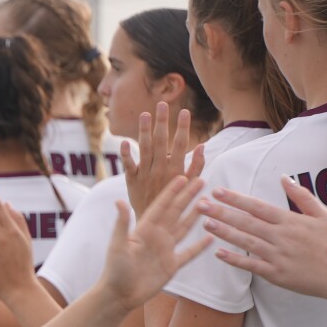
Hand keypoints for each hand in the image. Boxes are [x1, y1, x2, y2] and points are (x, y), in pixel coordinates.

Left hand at [99, 175, 210, 311]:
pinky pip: (189, 253)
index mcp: (144, 229)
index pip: (161, 206)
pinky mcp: (171, 266)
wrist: (119, 295)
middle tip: (201, 180)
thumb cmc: (114, 270)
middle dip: (188, 196)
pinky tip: (211, 236)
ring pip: (184, 228)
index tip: (182, 176)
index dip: (171, 191)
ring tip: (207, 201)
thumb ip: (121, 224)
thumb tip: (119, 201)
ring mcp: (165, 250)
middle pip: (176, 212)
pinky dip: (200, 246)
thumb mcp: (117, 245)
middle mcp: (156, 237)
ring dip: (195, 215)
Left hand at [121, 102, 204, 217]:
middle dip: (162, 123)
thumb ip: (197, 166)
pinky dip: (126, 154)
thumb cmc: (175, 202)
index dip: (182, 128)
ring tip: (145, 114)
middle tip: (162, 104)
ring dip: (144, 131)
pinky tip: (124, 141)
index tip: (184, 112)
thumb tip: (202, 145)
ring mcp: (144, 174)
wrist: (154, 223)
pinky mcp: (131, 180)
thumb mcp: (190, 186)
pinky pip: (128, 165)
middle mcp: (160, 170)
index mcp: (175, 171)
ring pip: (144, 149)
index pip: (180, 145)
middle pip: (161, 142)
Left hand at [197, 177, 326, 296]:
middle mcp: (281, 237)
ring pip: (245, 241)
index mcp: (291, 221)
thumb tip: (283, 177)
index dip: (236, 198)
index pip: (258, 206)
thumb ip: (301, 196)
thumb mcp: (322, 215)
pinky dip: (234, 259)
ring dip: (223, 232)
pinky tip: (218, 252)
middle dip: (221, 212)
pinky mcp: (276, 274)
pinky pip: (251, 265)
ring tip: (205, 223)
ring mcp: (277, 256)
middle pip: (246, 222)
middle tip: (199, 204)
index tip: (217, 191)